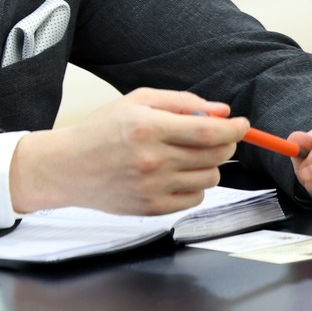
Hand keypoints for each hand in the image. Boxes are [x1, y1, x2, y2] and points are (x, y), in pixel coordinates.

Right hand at [9, 88, 247, 215]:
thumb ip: (181, 101)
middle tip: (213, 136)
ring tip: (184, 155)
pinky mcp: (153, 208)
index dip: (234, 129)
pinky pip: (195, 198)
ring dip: (207, 164)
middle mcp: (153, 159)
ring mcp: (153, 187)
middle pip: (214, 155)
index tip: (243, 125)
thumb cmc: (102, 130)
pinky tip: (174, 174)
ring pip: (209, 178)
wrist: (69, 167)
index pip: (208, 131)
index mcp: (148, 128)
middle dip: (224, 143)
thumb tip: (221, 112)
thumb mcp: (137, 101)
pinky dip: (193, 185)